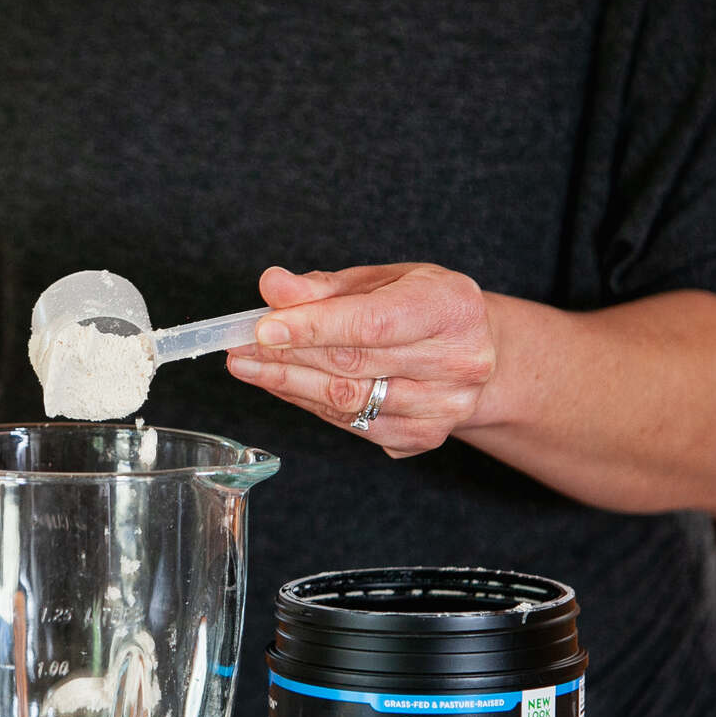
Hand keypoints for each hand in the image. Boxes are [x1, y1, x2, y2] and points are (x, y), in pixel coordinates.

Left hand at [226, 264, 496, 457]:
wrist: (475, 351)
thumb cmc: (423, 307)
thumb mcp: (382, 280)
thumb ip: (325, 287)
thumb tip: (274, 286)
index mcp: (453, 308)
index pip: (373, 323)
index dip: (313, 327)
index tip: (263, 327)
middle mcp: (459, 362)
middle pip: (355, 365)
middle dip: (287, 356)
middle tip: (240, 347)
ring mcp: (445, 407)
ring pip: (348, 401)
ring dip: (289, 384)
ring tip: (249, 366)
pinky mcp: (424, 437)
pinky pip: (353, 426)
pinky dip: (311, 405)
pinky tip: (283, 385)